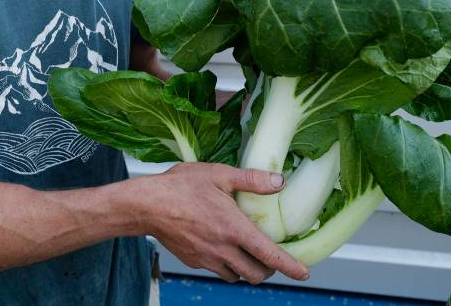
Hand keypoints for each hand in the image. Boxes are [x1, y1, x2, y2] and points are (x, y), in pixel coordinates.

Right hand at [136, 162, 309, 283]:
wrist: (146, 205)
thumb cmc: (180, 186)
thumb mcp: (219, 175)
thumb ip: (252, 180)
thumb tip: (279, 181)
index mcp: (234, 229)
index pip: (270, 255)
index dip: (290, 267)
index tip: (304, 273)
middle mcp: (223, 249)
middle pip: (256, 274)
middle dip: (269, 269)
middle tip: (270, 255)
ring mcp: (207, 259)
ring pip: (237, 276)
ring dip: (247, 268)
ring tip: (246, 251)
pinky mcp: (194, 261)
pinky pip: (218, 270)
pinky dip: (227, 265)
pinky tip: (221, 246)